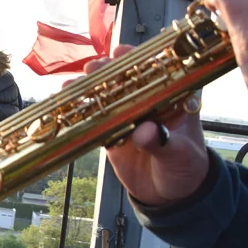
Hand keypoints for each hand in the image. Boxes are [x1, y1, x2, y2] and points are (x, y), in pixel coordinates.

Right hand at [66, 45, 209, 207]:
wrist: (170, 194)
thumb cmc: (185, 168)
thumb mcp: (180, 154)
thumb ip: (164, 142)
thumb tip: (145, 131)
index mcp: (172, 98)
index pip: (155, 69)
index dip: (137, 58)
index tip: (120, 53)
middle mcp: (147, 101)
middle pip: (124, 78)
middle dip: (106, 70)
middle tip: (91, 69)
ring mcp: (127, 115)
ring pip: (105, 95)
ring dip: (87, 88)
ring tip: (70, 86)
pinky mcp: (111, 131)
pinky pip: (93, 119)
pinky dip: (78, 111)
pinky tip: (63, 105)